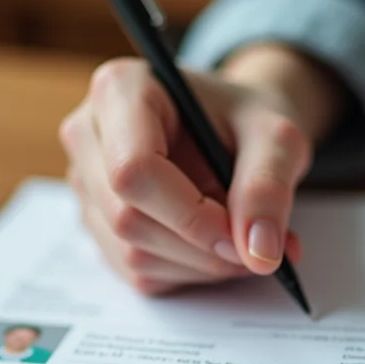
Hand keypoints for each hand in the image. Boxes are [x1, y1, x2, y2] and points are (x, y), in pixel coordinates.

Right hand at [58, 47, 337, 294]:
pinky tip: (216, 247)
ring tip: (243, 239)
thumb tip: (260, 253)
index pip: (134, 170)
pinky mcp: (97, 224)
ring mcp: (86, 184)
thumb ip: (269, 188)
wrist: (237, 128)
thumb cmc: (249, 121)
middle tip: (258, 248)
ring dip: (199, 265)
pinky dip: (188, 273)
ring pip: (132, 254)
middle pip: (128, 219)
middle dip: (200, 248)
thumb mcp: (278, 139)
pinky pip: (137, 273)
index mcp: (121, 90)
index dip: (189, 216)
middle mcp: (88, 135)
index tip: (242, 238)